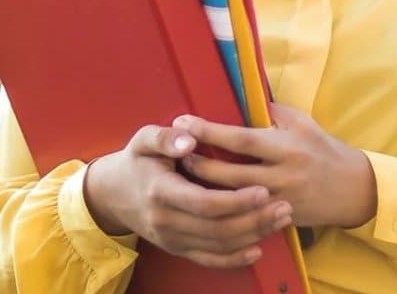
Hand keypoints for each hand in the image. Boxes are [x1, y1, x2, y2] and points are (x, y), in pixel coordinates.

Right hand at [82, 123, 293, 268]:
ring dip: (253, 235)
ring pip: (218, 245)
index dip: (236, 201)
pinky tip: (258, 248)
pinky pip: (209, 260)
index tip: (263, 190)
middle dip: (254, 220)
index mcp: (160, 191)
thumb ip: (165, 137)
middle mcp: (165, 221)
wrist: (112, 194)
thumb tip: (189, 138)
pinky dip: (234, 259)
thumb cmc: (137, 161)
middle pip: (217, 228)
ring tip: (281, 220)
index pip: (204, 203)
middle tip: (284, 206)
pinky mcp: (177, 249)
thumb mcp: (143, 140)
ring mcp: (171, 239)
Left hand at [174, 103, 377, 229]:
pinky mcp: (279, 219)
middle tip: (174, 153)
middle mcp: (282, 175)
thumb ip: (271, 112)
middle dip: (198, 163)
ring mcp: (280, 201)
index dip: (210, 131)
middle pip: (230, 173)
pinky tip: (203, 202)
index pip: (241, 139)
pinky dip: (222, 209)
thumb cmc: (324, 149)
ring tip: (181, 176)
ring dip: (205, 188)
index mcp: (286, 146)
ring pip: (233, 199)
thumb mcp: (302, 123)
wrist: (353, 189)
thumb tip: (239, 97)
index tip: (183, 122)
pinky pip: (245, 217)